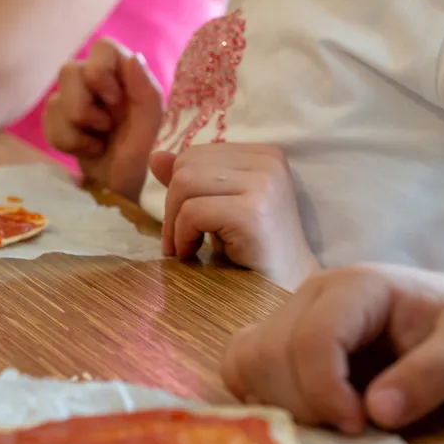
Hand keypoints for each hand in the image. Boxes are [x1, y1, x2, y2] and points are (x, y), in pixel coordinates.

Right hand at [42, 38, 162, 198]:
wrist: (128, 187)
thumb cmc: (146, 151)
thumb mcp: (153, 123)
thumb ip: (146, 90)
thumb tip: (133, 58)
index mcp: (122, 73)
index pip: (102, 47)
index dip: (100, 73)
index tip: (114, 101)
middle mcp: (94, 80)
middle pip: (68, 71)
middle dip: (84, 107)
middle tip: (106, 127)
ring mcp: (73, 99)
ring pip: (54, 100)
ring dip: (77, 130)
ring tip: (100, 142)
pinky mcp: (58, 122)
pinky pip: (49, 124)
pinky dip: (69, 143)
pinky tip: (89, 150)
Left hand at [149, 143, 312, 289]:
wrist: (287, 289)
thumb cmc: (252, 250)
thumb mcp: (220, 206)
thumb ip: (193, 180)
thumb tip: (156, 156)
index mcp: (263, 154)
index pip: (195, 154)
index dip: (177, 190)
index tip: (180, 224)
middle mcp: (267, 161)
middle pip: (187, 166)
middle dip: (172, 206)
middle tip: (177, 240)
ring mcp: (263, 184)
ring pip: (184, 184)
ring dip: (174, 222)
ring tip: (186, 248)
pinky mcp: (252, 212)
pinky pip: (192, 212)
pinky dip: (182, 236)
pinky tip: (193, 254)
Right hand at [222, 264, 443, 432]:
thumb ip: (431, 377)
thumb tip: (377, 411)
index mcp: (357, 285)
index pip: (312, 340)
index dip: (327, 393)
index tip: (362, 425)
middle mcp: (312, 292)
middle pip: (270, 353)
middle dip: (305, 404)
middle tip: (352, 427)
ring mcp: (292, 312)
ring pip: (248, 360)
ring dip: (281, 403)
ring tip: (332, 419)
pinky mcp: (282, 335)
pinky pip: (242, 363)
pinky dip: (260, 394)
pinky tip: (304, 413)